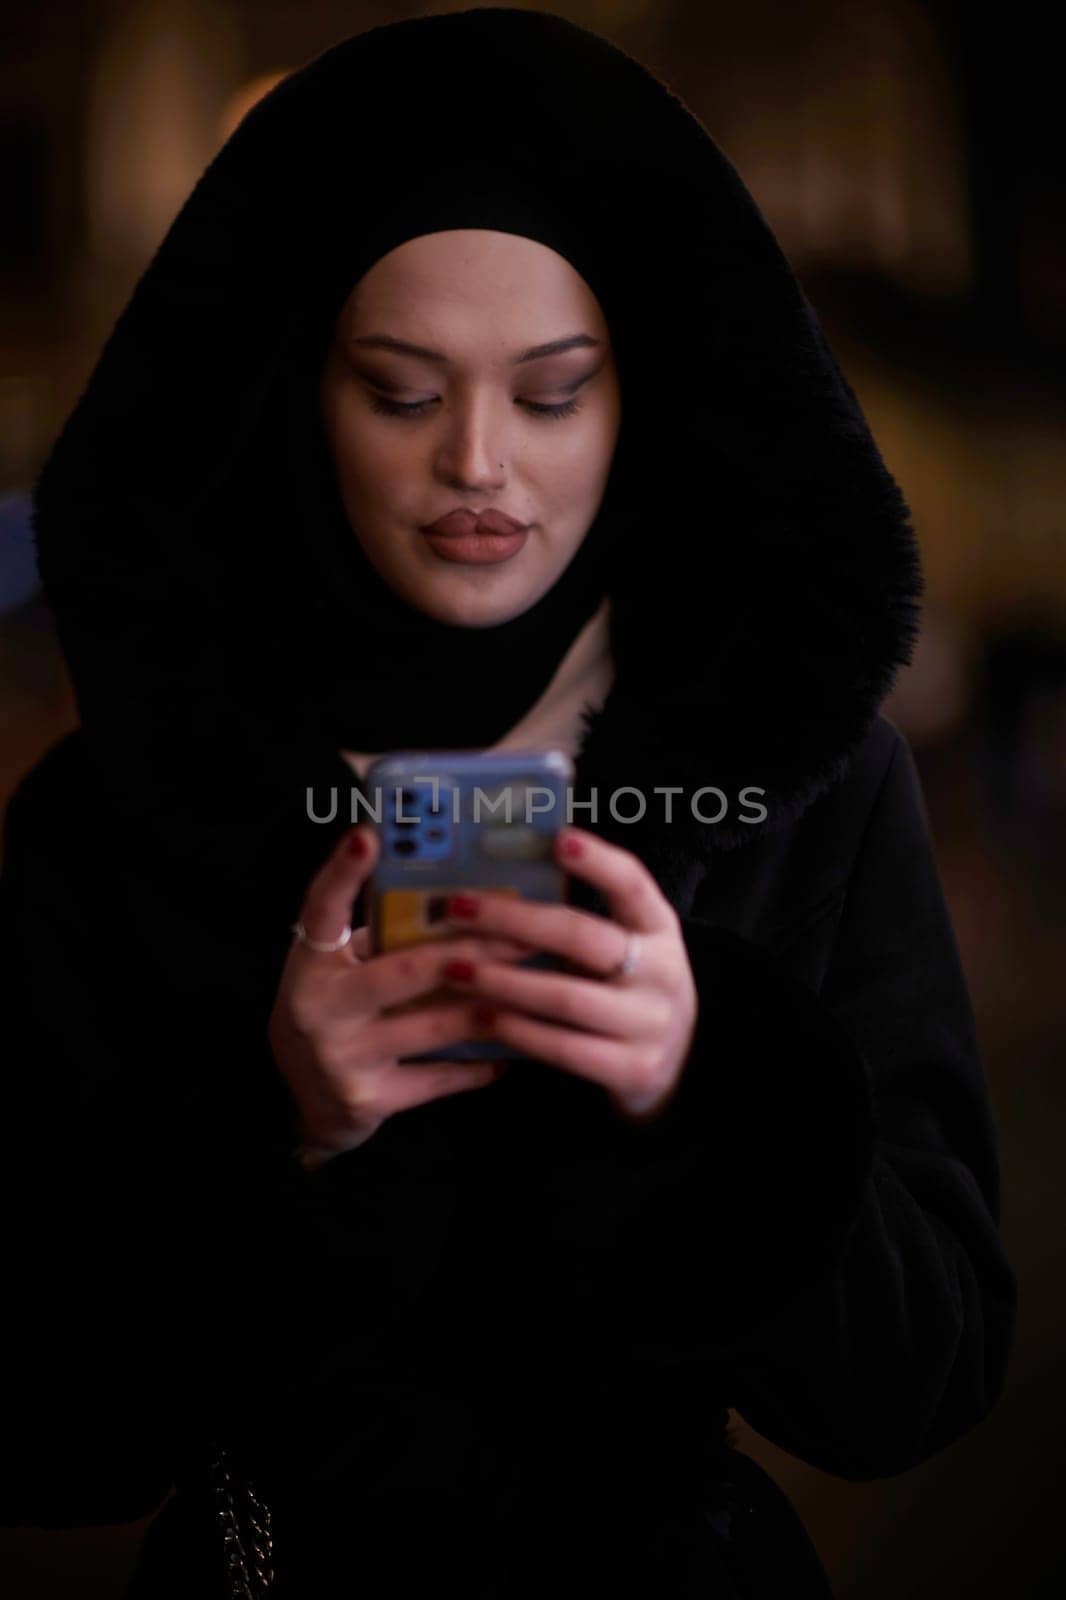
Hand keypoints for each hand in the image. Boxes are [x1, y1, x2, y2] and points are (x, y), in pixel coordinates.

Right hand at [268, 823, 528, 1163]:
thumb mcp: (339, 971)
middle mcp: (319, 1006)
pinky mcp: (368, 1100)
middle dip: (475, 951)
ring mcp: (343, 1056)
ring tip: (535, 985)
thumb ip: (380, 938)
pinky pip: (439, 1076)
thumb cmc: (336, 1015)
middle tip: (526, 934)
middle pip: (407, 970)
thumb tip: (458, 893)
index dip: (342, 871)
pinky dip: (478, 1062)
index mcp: (310, 963)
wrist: (305, 1105)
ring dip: (491, 1004)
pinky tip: (511, 1049)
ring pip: (435, 1024)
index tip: (369, 834)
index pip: (321, 908)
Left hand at [439, 825, 698, 1121]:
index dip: (599, 861)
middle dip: (514, 921)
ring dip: (503, 982)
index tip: (560, 839)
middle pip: (584, 938)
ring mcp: (652, 1024)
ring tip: (457, 969)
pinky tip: (482, 1017)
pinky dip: (519, 1031)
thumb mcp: (623, 948)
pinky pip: (565, 1049)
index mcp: (659, 929)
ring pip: (567, 998)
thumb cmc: (626, 990)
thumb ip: (577, 922)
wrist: (676, 1064)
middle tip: (459, 908)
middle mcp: (663, 972)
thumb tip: (497, 884)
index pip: (634, 885)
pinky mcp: (634, 1070)